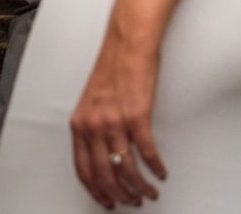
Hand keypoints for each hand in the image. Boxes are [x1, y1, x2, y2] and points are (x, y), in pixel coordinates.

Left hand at [70, 29, 166, 207]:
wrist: (127, 43)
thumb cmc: (113, 66)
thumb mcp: (92, 100)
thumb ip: (93, 126)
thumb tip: (103, 152)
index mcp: (80, 123)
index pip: (84, 169)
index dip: (96, 190)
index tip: (108, 200)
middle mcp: (94, 125)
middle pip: (105, 175)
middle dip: (120, 194)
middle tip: (133, 201)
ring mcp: (115, 122)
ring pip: (126, 169)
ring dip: (140, 186)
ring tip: (149, 192)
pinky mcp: (137, 116)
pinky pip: (147, 152)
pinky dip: (155, 168)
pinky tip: (160, 173)